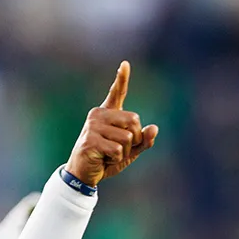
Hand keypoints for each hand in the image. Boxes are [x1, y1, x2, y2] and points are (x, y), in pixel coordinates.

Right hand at [65, 61, 158, 185]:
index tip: (125, 64)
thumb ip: (143, 140)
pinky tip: (103, 159)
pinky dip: (116, 159)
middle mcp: (99, 115)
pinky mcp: (90, 140)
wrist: (85, 174)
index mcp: (108, 114)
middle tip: (119, 149)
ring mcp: (93, 126)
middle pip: (134, 121)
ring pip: (127, 137)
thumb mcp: (130, 151)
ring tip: (108, 154)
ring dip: (124, 151)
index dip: (122, 79)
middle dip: (135, 140)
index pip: (117, 93)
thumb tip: (154, 128)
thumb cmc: (107, 159)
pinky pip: (118, 149)